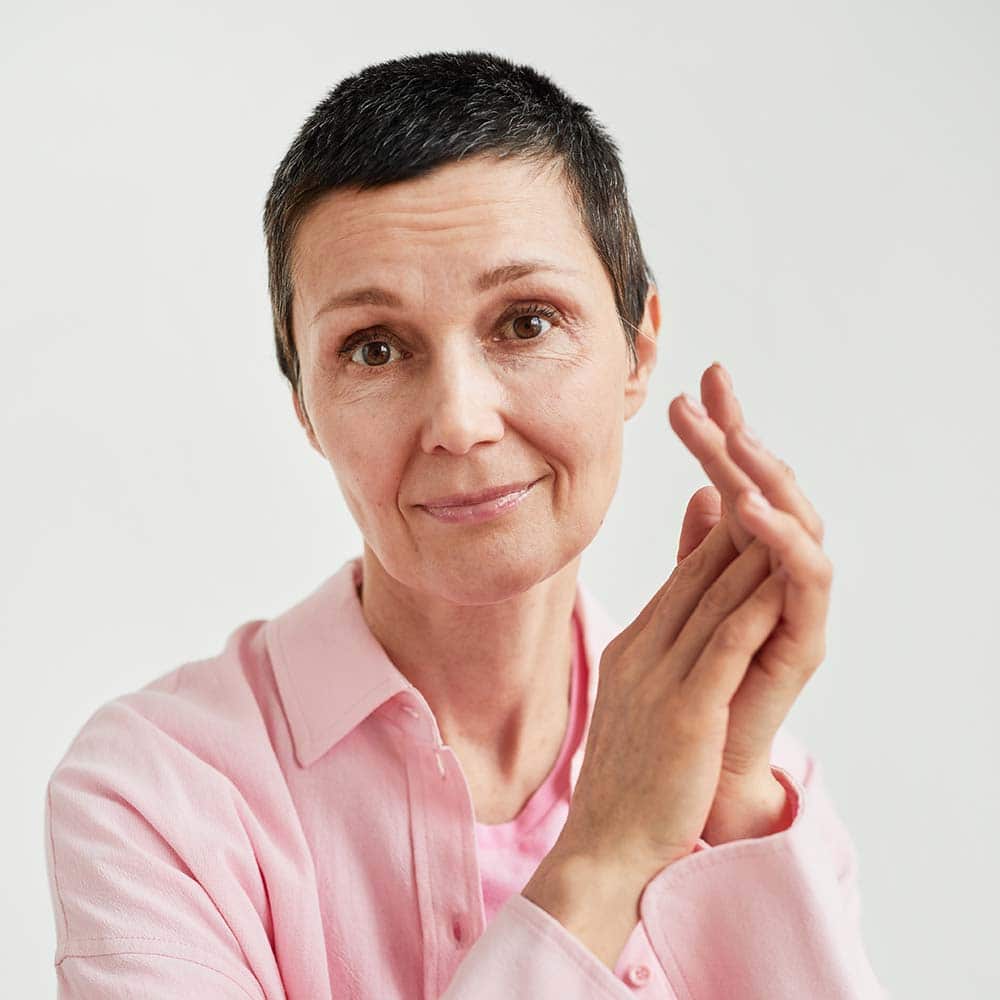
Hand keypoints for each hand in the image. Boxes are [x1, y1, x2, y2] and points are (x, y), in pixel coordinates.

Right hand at [555, 508, 785, 880]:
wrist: (604, 845)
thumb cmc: (628, 776)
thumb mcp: (637, 696)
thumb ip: (660, 646)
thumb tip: (674, 611)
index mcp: (631, 647)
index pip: (683, 578)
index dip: (720, 534)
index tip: (750, 497)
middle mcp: (642, 652)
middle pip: (698, 576)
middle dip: (736, 522)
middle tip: (763, 475)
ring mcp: (660, 681)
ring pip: (713, 602)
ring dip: (751, 553)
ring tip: (780, 508)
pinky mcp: (685, 714)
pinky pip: (725, 649)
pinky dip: (754, 608)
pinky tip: (778, 578)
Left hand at [668, 362, 832, 842]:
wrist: (682, 779)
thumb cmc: (683, 696)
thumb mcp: (680, 609)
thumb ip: (695, 554)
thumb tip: (700, 494)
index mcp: (743, 567)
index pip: (734, 485)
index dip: (718, 437)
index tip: (687, 389)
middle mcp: (774, 581)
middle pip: (770, 491)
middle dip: (741, 436)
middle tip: (710, 386)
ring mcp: (792, 610)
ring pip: (796, 524)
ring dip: (765, 476)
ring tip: (732, 436)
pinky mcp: (802, 644)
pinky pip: (803, 581)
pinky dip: (780, 539)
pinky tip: (744, 504)